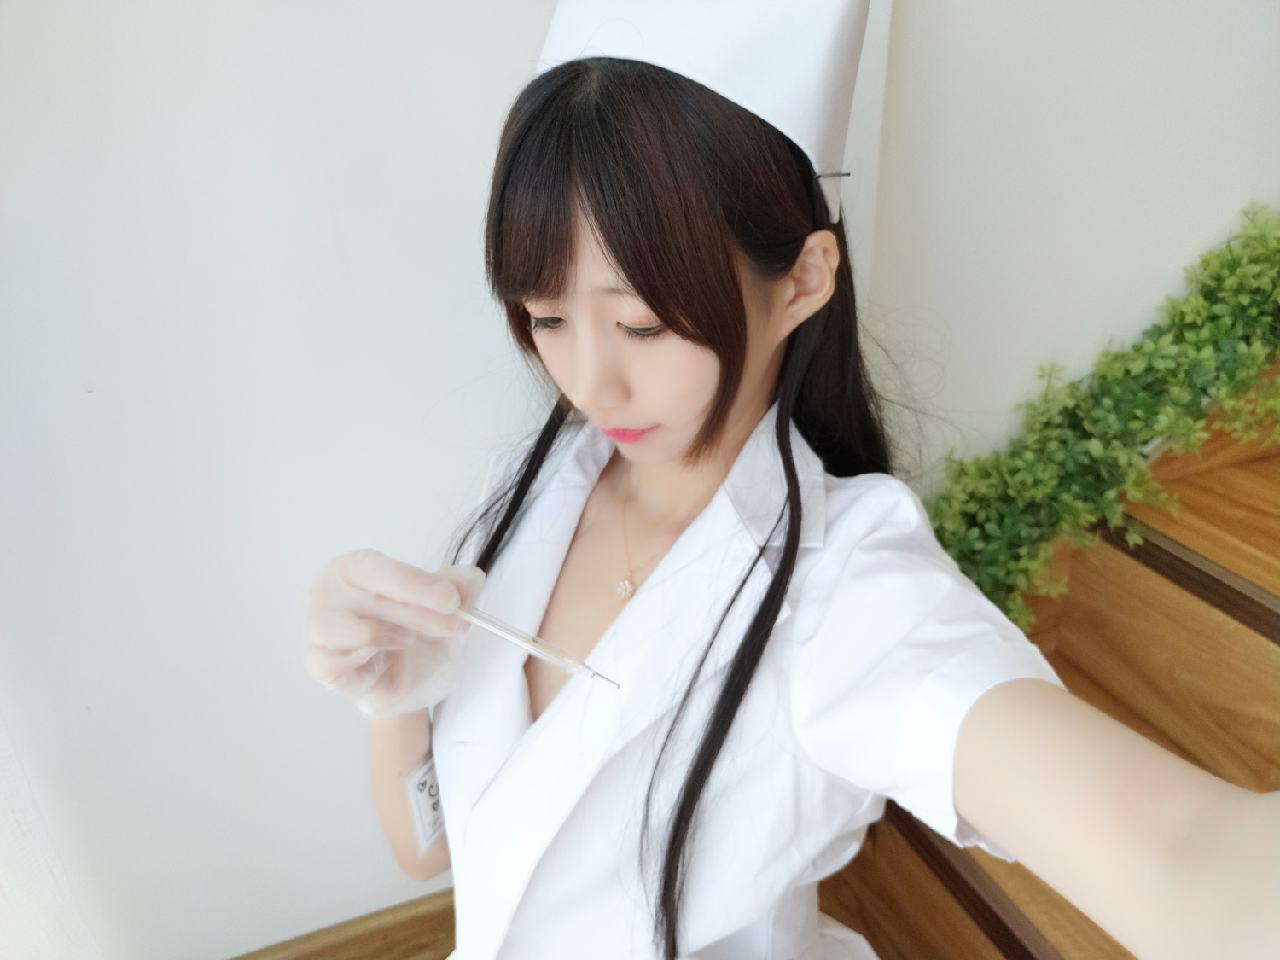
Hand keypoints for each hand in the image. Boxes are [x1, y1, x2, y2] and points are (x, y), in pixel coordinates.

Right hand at [303, 548, 486, 718]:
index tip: (452, 599)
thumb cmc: (413, 635)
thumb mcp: (444, 610)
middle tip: (456, 625)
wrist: (403, 682)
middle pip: (371, 599)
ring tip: (408, 640)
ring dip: (390, 636)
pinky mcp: (317, 661)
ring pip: (352, 630)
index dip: (417, 584)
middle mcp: (329, 590)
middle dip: (420, 614)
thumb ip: (457, 590)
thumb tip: (471, 578)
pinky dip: (367, 658)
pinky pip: (339, 659)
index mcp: (356, 567)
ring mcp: (317, 625)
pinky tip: (380, 658)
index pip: (379, 569)